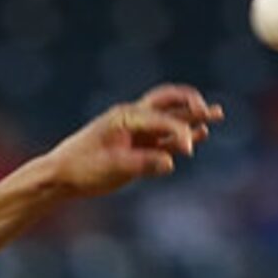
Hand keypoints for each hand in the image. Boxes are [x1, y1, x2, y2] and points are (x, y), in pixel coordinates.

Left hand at [41, 85, 220, 198]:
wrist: (62, 176)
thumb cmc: (81, 169)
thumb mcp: (112, 169)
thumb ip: (142, 164)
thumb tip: (170, 163)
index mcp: (125, 117)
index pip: (161, 120)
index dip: (179, 133)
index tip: (188, 150)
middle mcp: (133, 118)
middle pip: (167, 101)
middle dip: (190, 103)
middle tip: (207, 108)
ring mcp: (136, 131)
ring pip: (170, 117)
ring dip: (192, 116)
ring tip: (216, 113)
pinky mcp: (138, 146)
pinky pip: (165, 137)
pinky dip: (182, 134)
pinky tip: (199, 134)